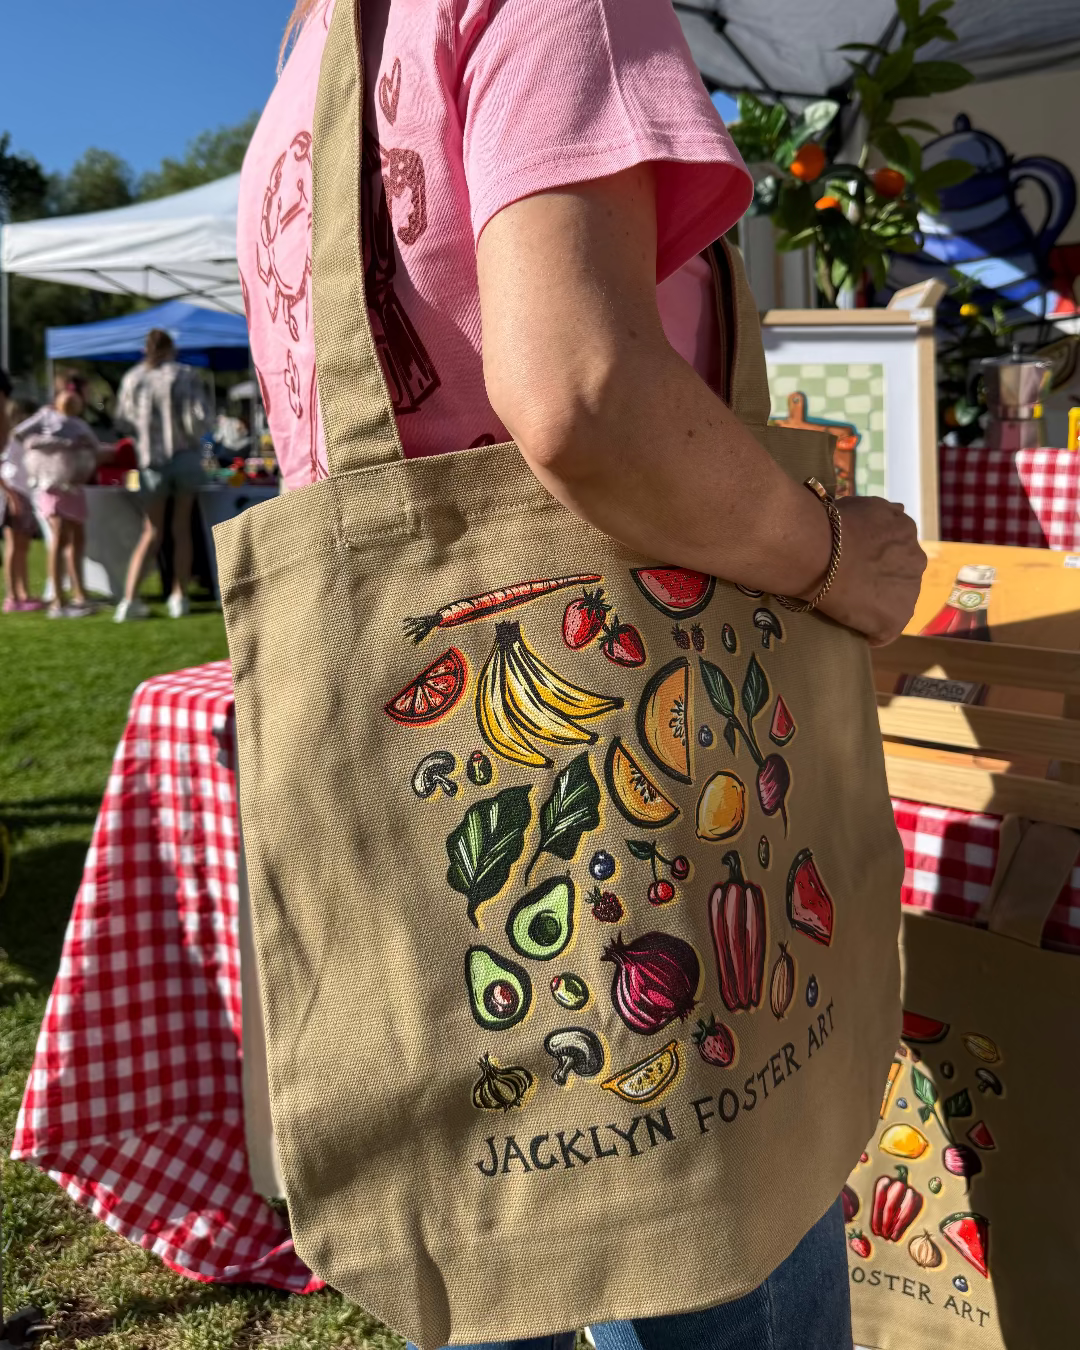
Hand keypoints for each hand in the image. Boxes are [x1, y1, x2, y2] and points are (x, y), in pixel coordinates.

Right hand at [817, 496, 925, 645]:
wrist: (815, 552)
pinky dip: (873, 634)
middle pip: (902, 577)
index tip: (861, 565)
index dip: (880, 560)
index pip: (899, 550)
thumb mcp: (864, 505)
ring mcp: (908, 592)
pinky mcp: (894, 619)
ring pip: (897, 604)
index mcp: (906, 531)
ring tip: (854, 610)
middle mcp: (916, 560)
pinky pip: (885, 633)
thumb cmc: (831, 525)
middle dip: (884, 582)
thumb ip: (885, 512)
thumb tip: (900, 511)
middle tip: (855, 586)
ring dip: (881, 606)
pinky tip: (859, 632)